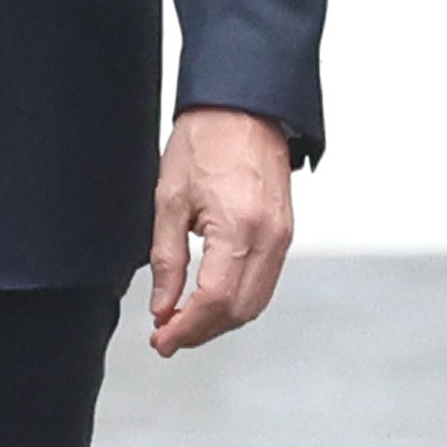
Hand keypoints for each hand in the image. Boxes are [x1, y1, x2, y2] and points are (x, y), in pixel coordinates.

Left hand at [147, 106, 294, 357]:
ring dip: (220, 321)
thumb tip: (164, 306)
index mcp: (239, 229)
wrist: (243, 107)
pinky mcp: (285, 234)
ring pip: (255, 303)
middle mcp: (269, 239)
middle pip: (238, 311)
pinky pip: (265, 283)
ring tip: (183, 323)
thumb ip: (167, 260)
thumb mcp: (169, 200)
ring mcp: (283, 238)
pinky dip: (237, 301)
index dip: (185, 329)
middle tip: (167, 337)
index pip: (213, 301)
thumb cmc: (206, 140)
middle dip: (201, 332)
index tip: (161, 339)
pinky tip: (210, 301)